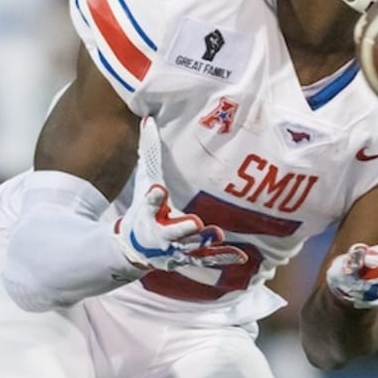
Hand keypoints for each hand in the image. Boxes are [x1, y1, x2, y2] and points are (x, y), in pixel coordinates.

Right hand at [114, 117, 246, 270]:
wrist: (137, 248)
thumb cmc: (144, 208)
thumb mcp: (144, 180)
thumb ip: (149, 152)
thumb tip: (148, 118)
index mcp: (148, 214)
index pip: (149, 203)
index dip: (154, 196)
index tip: (158, 188)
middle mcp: (161, 234)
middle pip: (172, 232)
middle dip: (183, 228)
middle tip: (196, 223)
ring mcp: (176, 249)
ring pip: (191, 248)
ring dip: (205, 242)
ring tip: (217, 234)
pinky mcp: (190, 257)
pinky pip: (209, 258)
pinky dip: (223, 257)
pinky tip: (241, 256)